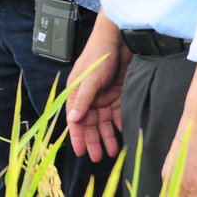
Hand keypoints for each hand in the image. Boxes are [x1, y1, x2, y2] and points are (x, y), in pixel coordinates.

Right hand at [66, 24, 129, 161]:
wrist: (120, 39)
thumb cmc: (99, 53)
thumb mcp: (90, 78)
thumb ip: (83, 99)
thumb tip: (74, 119)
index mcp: (77, 92)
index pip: (75, 119)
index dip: (77, 135)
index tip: (80, 152)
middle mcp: (89, 96)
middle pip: (90, 123)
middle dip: (93, 140)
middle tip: (98, 157)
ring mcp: (103, 96)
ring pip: (104, 122)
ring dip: (107, 136)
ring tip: (112, 151)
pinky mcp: (117, 94)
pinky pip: (117, 114)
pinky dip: (118, 124)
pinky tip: (122, 134)